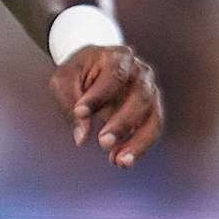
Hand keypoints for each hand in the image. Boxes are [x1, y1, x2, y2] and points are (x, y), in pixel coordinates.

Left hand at [55, 43, 164, 169]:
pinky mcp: (151, 110)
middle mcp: (141, 72)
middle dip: (123, 122)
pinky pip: (152, 130)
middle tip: (103, 142)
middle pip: (141, 97)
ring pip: (154, 117)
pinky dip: (138, 148)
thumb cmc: (78, 72)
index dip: (98, 96)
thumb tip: (81, 138)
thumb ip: (70, 105)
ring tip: (118, 161)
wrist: (93, 67)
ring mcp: (150, 91)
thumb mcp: (64, 80)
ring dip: (138, 142)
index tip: (80, 113)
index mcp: (118, 57)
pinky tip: (120, 161)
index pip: (114, 76)